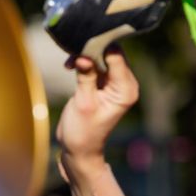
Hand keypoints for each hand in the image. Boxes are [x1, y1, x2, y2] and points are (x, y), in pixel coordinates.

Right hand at [56, 47, 137, 162]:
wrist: (80, 149)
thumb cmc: (83, 131)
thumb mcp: (83, 103)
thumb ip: (86, 77)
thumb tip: (84, 55)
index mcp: (126, 89)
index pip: (116, 56)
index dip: (99, 47)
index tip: (79, 46)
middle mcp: (125, 84)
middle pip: (111, 54)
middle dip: (91, 51)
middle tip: (71, 56)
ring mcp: (115, 83)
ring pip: (102, 57)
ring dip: (85, 57)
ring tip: (69, 64)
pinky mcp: (104, 83)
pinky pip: (96, 64)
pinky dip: (84, 63)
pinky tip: (71, 67)